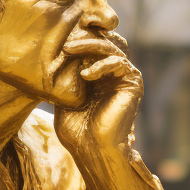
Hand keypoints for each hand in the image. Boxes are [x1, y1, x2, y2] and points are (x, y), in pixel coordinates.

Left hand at [54, 31, 141, 160]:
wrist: (93, 150)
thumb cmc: (76, 131)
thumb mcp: (64, 96)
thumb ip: (65, 73)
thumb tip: (57, 51)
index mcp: (98, 77)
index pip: (90, 48)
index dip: (77, 40)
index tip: (56, 42)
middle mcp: (112, 75)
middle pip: (101, 43)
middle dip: (82, 39)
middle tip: (64, 44)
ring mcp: (124, 78)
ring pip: (110, 48)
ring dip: (88, 46)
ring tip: (68, 50)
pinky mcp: (132, 83)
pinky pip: (119, 62)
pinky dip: (101, 64)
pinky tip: (85, 75)